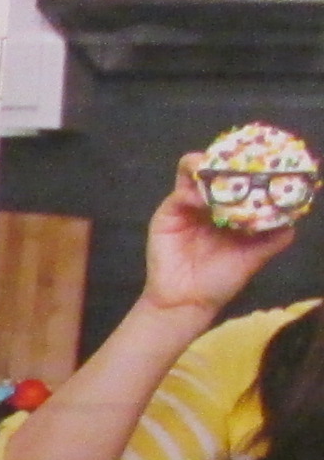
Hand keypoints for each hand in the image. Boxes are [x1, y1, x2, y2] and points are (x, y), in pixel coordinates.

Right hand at [143, 152, 296, 321]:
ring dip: (206, 165)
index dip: (252, 168)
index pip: (240, 180)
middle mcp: (209, 203)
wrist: (188, 301)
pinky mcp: (168, 215)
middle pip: (216, 169)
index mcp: (230, 210)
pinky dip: (191, 191)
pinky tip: (201, 199)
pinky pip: (179, 194)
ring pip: (193, 172)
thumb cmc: (220, 280)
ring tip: (218, 168)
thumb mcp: (255, 257)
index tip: (267, 162)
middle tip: (244, 158)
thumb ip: (274, 237)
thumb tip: (293, 217)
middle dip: (229, 159)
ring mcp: (188, 207)